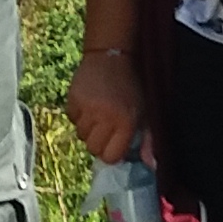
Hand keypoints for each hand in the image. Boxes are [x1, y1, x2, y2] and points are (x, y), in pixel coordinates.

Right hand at [67, 45, 144, 165]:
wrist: (111, 55)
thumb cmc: (132, 86)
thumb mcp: (146, 112)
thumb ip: (149, 140)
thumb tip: (151, 166)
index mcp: (125, 122)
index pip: (110, 156)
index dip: (113, 152)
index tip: (116, 143)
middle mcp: (105, 117)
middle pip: (93, 149)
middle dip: (99, 142)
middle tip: (107, 128)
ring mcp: (86, 108)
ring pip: (81, 135)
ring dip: (88, 129)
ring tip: (98, 114)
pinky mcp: (72, 99)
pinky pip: (71, 119)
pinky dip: (78, 116)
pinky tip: (89, 104)